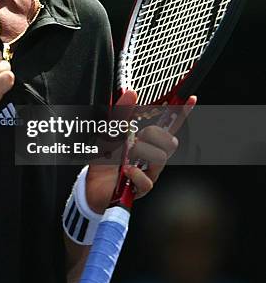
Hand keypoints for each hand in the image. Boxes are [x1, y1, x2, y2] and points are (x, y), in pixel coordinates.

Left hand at [85, 89, 195, 212]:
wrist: (92, 186)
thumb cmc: (104, 160)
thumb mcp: (109, 133)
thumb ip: (120, 114)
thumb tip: (132, 93)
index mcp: (146, 141)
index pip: (168, 126)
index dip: (181, 113)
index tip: (190, 99)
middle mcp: (151, 157)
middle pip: (169, 141)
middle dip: (152, 135)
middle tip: (134, 138)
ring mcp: (149, 173)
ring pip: (160, 159)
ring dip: (141, 153)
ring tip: (125, 156)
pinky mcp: (142, 189)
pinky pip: (148, 180)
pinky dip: (135, 173)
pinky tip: (125, 171)